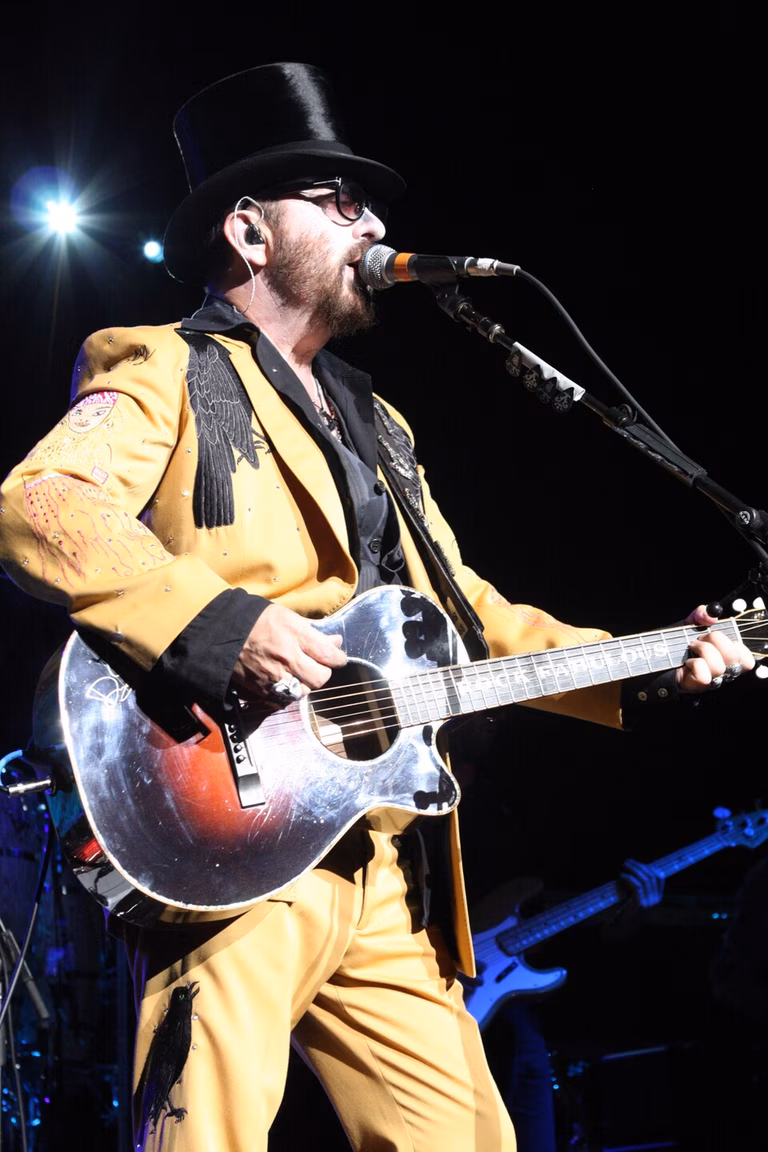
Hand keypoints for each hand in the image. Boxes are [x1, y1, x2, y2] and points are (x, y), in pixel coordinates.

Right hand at [231, 603, 345, 701]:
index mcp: (294, 636)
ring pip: (305, 691)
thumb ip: (313, 632)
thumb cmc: (257, 621)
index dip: (338, 658)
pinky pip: (286, 698)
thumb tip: (335, 642)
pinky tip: (286, 680)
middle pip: (320, 678)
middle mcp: (286, 659)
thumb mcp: (287, 617)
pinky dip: (290, 691)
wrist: (222, 634)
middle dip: (323, 672)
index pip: (329, 655)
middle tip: (317, 664)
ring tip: (299, 672)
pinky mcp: (263, 690)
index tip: (337, 656)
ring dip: (306, 683)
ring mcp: (274, 677)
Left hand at [620, 859, 663, 907]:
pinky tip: (622, 875)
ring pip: (645, 880)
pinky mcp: (641, 905)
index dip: (648, 867)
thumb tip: (641, 864)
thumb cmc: (625, 900)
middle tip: (628, 861)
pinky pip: (637, 887)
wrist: (620, 918)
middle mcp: (656, 899)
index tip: (637, 862)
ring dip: (633, 871)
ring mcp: (650, 903)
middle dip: (639, 866)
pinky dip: (629, 879)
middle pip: (651, 877)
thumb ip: (639, 877)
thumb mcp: (634, 887)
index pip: (658, 877)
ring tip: (624, 866)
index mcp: (658, 895)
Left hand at [676, 605, 754, 692]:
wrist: (654, 657)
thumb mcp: (689, 625)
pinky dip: (695, 665)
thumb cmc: (676, 644)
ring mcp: (710, 681)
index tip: (717, 636)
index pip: (747, 659)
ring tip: (691, 647)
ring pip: (718, 666)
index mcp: (726, 659)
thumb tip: (711, 615)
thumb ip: (701, 615)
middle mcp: (722, 673)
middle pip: (734, 657)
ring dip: (703, 650)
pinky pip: (704, 676)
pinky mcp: (696, 686)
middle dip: (716, 640)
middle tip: (700, 638)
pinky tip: (687, 662)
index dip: (735, 644)